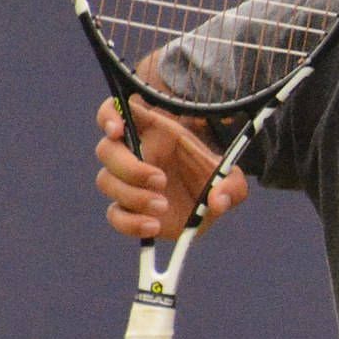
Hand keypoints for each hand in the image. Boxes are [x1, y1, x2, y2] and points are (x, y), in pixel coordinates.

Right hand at [95, 95, 248, 239]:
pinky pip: (114, 215)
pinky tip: (153, 226)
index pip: (116, 112)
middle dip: (130, 167)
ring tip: (162, 205)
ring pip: (106, 181)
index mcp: (152, 131)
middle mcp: (134, 153)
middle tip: (161, 180)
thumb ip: (231, 186)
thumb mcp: (232, 179)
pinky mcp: (127, 209)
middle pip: (106, 150)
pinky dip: (129, 223)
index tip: (117, 131)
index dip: (109, 116)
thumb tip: (216, 201)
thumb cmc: (213, 178)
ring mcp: (127, 182)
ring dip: (132, 195)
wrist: (208, 204)